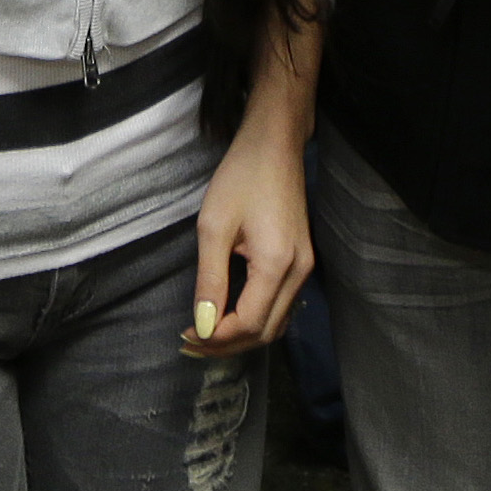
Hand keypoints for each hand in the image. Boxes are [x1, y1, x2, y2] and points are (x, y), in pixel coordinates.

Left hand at [183, 103, 312, 357]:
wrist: (275, 146)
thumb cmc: (241, 177)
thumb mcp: (213, 226)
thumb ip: (210, 279)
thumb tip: (204, 324)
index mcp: (277, 264)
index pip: (249, 323)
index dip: (217, 337)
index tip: (186, 334)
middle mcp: (299, 273)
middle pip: (266, 332)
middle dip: (228, 344)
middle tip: (190, 342)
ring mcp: (304, 269)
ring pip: (276, 323)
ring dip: (242, 336)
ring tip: (205, 334)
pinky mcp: (302, 262)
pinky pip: (281, 307)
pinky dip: (256, 320)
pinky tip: (230, 317)